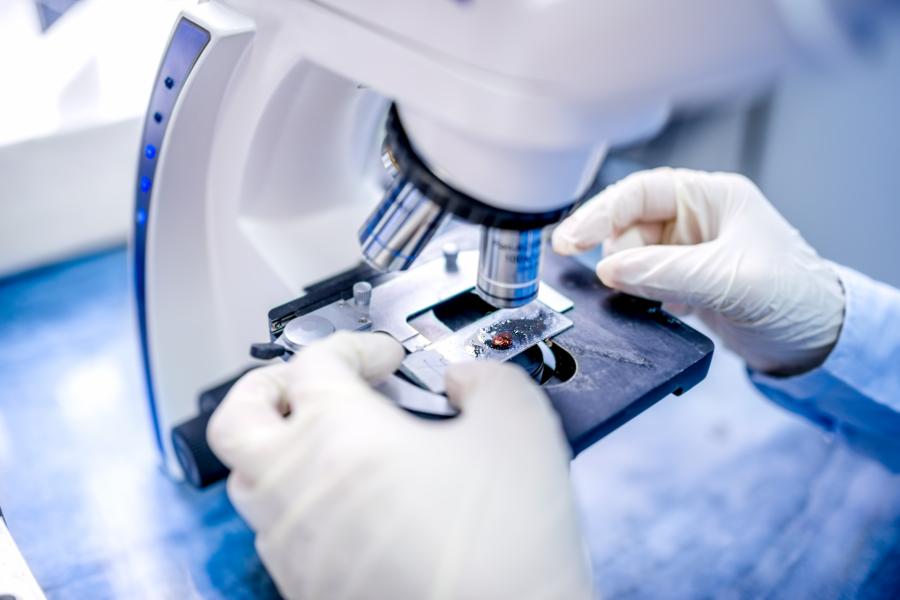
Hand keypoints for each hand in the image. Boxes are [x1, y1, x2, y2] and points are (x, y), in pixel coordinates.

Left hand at [207, 331, 591, 599]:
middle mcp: (298, 486)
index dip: (354, 344)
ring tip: (326, 444)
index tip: (383, 357)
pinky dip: (297, 505)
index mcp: (339, 433)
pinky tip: (348, 508)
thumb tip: (465, 381)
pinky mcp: (304, 588)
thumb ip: (487, 379)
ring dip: (278, 449)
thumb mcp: (519, 426)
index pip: (315, 360)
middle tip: (306, 383)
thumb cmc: (503, 545)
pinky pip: (276, 535)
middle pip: (236, 418)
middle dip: (267, 386)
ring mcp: (293, 544)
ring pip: (248, 482)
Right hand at [552, 167, 844, 375]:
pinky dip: (638, 295)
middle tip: (616, 283)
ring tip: (656, 299)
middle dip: (617, 254)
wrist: (816, 341)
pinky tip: (661, 308)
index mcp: (710, 197)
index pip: (639, 193)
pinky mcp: (682, 280)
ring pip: (629, 256)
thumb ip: (665, 272)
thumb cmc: (795, 296)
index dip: (599, 213)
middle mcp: (695, 218)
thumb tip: (609, 270)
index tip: (570, 240)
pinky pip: (641, 281)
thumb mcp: (730, 280)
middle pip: (627, 225)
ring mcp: (686, 250)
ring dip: (629, 279)